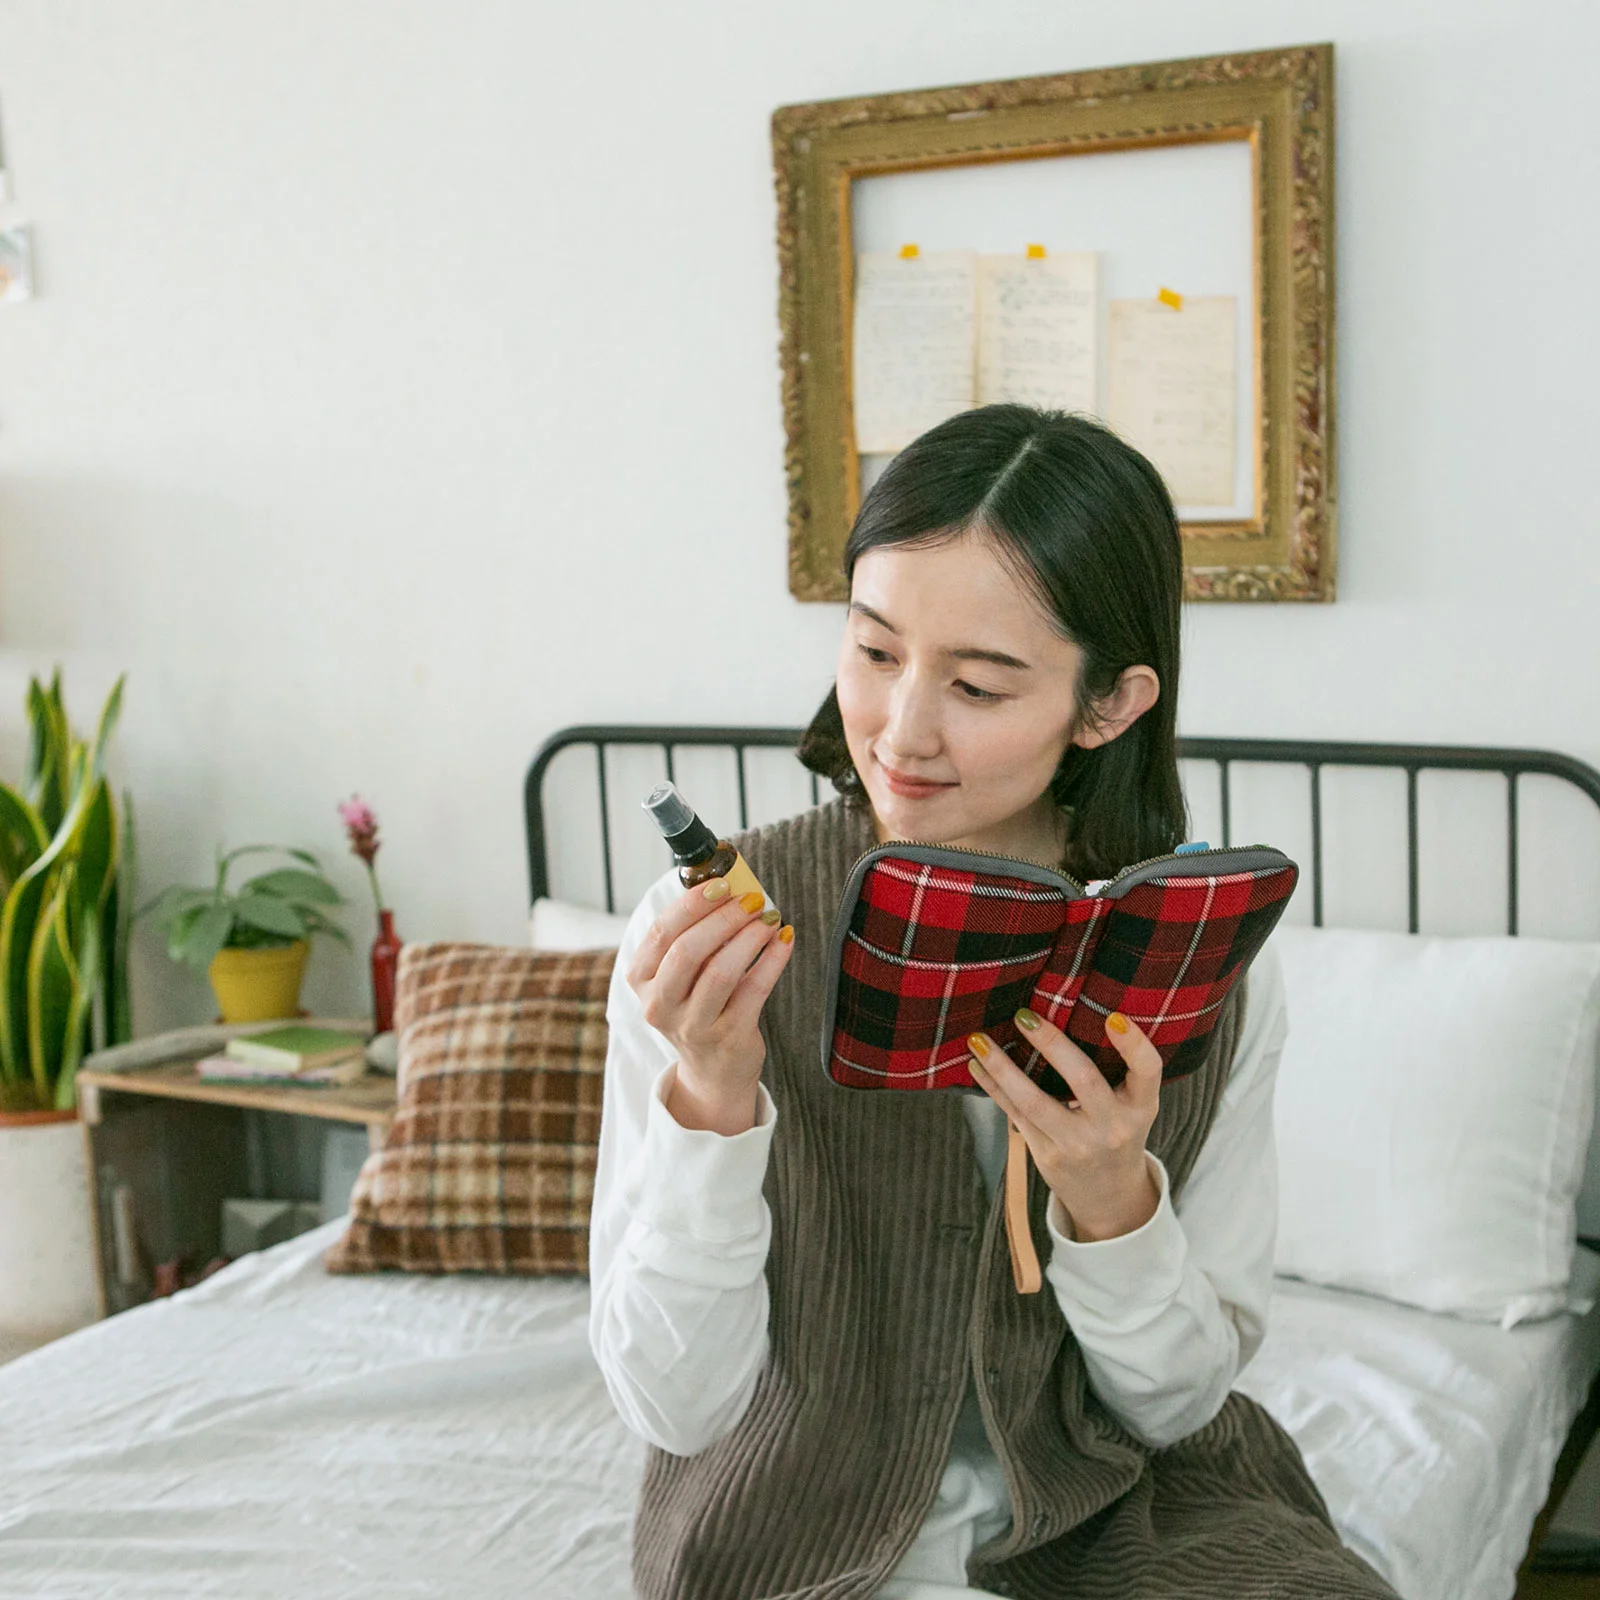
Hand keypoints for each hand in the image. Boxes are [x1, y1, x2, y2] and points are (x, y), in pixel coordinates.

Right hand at [627, 879, 794, 1135]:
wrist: (713, 1070)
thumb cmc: (700, 1005)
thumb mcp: (682, 975)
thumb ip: (694, 935)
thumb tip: (730, 889)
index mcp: (642, 980)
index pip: (661, 932)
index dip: (692, 904)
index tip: (722, 884)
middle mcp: (659, 1005)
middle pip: (688, 951)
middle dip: (724, 918)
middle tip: (752, 900)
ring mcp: (693, 1025)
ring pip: (721, 971)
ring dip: (750, 937)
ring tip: (769, 918)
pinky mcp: (728, 1037)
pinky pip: (754, 990)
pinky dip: (773, 959)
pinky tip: (784, 939)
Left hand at [967, 1008, 1160, 1242]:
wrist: (1110, 1196)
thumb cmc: (1118, 1131)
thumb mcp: (1132, 1105)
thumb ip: (1115, 1070)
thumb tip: (1065, 1009)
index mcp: (1140, 1106)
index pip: (1147, 1071)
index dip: (1134, 1044)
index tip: (1113, 1017)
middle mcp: (1112, 1126)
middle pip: (1082, 1080)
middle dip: (1051, 1044)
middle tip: (1024, 1015)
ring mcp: (1078, 1144)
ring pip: (1034, 1101)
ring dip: (1002, 1067)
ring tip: (978, 1039)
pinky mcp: (1048, 1155)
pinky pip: (1015, 1115)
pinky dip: (993, 1087)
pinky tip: (975, 1065)